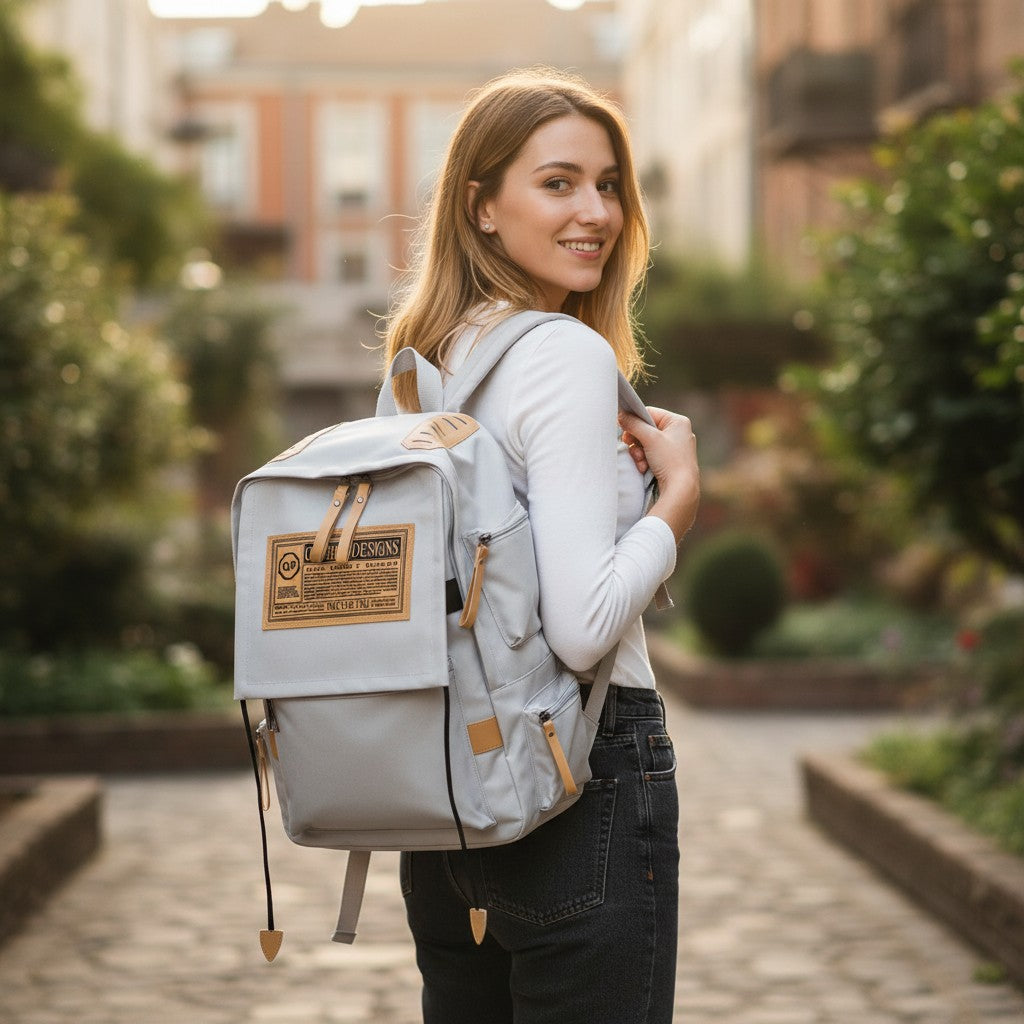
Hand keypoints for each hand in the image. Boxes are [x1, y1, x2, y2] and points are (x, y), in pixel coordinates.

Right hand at [619, 407, 699, 541]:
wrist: (681, 489)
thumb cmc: (670, 461)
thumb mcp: (649, 438)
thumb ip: (633, 424)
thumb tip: (621, 415)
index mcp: (678, 422)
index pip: (649, 413)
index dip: (635, 421)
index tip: (624, 429)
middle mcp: (678, 433)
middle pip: (646, 429)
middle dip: (636, 442)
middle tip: (630, 446)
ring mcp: (674, 448)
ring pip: (646, 444)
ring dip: (638, 453)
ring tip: (640, 462)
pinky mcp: (669, 461)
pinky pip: (651, 455)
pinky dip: (644, 461)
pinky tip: (644, 469)